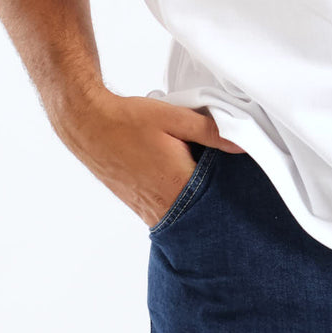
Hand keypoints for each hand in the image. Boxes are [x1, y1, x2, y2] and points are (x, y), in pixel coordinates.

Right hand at [54, 88, 245, 227]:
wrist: (88, 124)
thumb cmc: (128, 120)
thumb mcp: (175, 117)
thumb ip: (210, 131)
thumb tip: (241, 141)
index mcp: (175, 184)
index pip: (216, 200)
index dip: (233, 193)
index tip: (243, 186)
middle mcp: (161, 205)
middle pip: (202, 211)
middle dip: (217, 199)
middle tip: (229, 183)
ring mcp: (146, 210)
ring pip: (183, 215)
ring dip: (196, 202)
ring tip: (203, 180)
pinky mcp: (137, 207)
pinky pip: (167, 213)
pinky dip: (179, 202)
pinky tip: (181, 182)